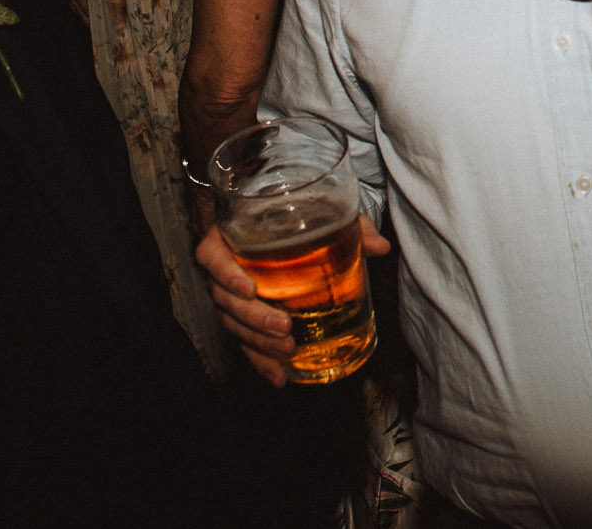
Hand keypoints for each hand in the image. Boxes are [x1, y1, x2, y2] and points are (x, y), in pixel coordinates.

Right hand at [195, 218, 391, 387]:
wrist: (290, 223)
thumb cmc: (301, 216)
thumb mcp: (325, 213)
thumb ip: (351, 227)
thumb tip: (380, 246)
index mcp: (231, 234)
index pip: (210, 255)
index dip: (223, 273)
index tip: (248, 288)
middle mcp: (226, 267)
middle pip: (224, 298)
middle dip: (253, 317)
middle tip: (283, 327)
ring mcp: (232, 295)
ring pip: (233, 323)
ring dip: (257, 341)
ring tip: (287, 350)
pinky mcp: (245, 317)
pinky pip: (245, 341)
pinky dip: (261, 362)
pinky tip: (279, 378)